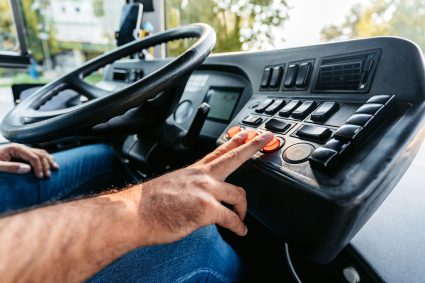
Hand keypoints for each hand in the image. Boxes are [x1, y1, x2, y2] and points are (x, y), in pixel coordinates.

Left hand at [0, 143, 58, 177]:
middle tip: (47, 176)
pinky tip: (49, 164)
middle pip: (39, 153)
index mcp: (15, 148)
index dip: (39, 166)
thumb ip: (11, 167)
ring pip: (41, 152)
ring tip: (55, 169)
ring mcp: (22, 150)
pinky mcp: (22, 154)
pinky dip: (45, 159)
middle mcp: (20, 147)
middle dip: (46, 164)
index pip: (33, 156)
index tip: (40, 177)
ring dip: (48, 161)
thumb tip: (28, 169)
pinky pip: (37, 155)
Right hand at [130, 130, 273, 244]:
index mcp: (193, 171)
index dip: (235, 141)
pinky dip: (238, 226)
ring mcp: (205, 191)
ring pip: (238, 194)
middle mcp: (201, 177)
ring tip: (242, 217)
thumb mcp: (171, 185)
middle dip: (253, 147)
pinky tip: (240, 230)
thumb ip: (189, 187)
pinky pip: (231, 218)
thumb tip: (196, 196)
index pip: (218, 151)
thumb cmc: (146, 204)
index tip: (248, 133)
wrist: (132, 214)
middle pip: (234, 158)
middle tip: (267, 139)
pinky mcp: (206, 209)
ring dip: (243, 208)